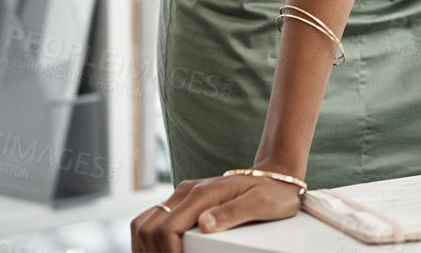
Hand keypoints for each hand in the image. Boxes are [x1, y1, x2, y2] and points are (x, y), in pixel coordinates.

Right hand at [130, 173, 301, 250]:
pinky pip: (154, 220)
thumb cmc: (273, 192)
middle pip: (148, 227)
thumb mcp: (261, 204)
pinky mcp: (185, 202)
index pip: (167, 229)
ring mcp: (183, 196)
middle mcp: (187, 192)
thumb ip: (233, 213)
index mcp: (203, 194)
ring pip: (144, 222)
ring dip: (143, 247)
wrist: (277, 176)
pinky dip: (147, 239)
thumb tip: (204, 224)